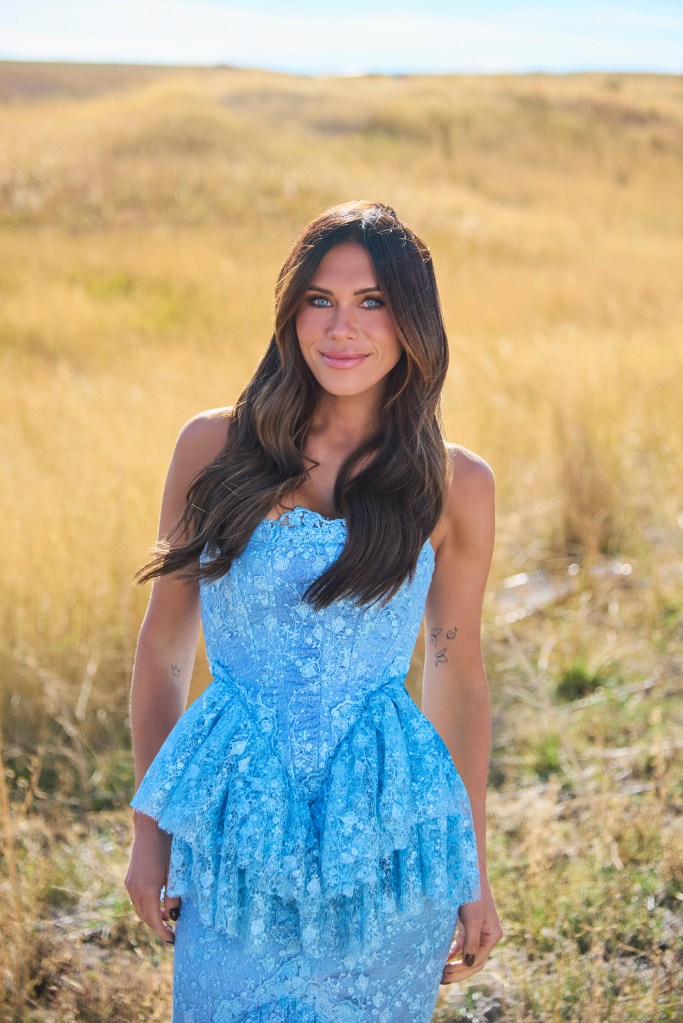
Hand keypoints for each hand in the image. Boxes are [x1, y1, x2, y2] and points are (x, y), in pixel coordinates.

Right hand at [125, 812, 181, 944]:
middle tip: (172, 933)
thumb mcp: (175, 872)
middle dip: (158, 927)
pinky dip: (146, 906)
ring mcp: (130, 883)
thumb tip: (173, 916)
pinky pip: (136, 899)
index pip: (153, 921)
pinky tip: (158, 902)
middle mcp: (134, 890)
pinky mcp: (130, 878)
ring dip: (151, 916)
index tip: (174, 940)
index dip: (163, 933)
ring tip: (167, 918)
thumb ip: (174, 895)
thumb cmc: (168, 846)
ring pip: (139, 909)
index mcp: (147, 890)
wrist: (151, 826)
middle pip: (144, 918)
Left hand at [440, 875, 502, 983]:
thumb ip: (471, 942)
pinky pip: (462, 945)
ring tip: (440, 974)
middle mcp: (487, 936)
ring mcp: (478, 931)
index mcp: (492, 936)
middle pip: (474, 962)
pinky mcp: (469, 926)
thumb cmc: (472, 893)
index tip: (446, 973)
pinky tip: (443, 960)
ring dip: (455, 965)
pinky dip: (453, 953)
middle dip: (458, 972)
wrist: (468, 871)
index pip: (478, 961)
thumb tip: (469, 964)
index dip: (462, 970)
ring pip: (467, 955)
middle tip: (441, 979)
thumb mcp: (472, 918)